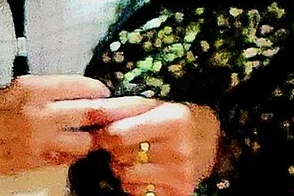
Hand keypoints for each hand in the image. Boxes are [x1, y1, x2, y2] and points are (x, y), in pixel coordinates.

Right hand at [0, 74, 114, 183]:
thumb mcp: (6, 88)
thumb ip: (38, 91)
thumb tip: (66, 92)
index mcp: (33, 88)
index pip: (84, 87)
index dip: (99, 91)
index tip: (103, 93)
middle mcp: (40, 113)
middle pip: (92, 114)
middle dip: (106, 115)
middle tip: (113, 115)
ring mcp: (37, 141)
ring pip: (83, 142)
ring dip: (89, 139)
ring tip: (89, 135)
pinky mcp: (30, 163)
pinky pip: (63, 159)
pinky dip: (69, 154)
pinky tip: (67, 149)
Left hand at [93, 98, 219, 195]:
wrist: (205, 142)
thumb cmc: (168, 121)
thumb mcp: (149, 106)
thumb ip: (117, 107)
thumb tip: (88, 110)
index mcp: (175, 119)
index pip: (117, 134)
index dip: (105, 134)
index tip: (107, 133)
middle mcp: (181, 148)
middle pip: (119, 156)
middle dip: (116, 151)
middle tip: (129, 144)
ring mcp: (181, 172)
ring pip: (125, 176)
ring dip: (123, 168)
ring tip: (138, 158)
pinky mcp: (178, 191)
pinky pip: (136, 191)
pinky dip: (134, 184)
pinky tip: (146, 173)